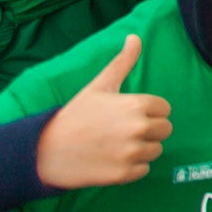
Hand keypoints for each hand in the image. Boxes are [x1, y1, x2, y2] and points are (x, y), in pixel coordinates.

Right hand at [34, 36, 170, 188]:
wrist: (46, 151)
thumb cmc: (75, 116)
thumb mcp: (99, 86)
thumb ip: (122, 62)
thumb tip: (135, 37)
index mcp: (136, 105)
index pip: (164, 109)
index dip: (149, 112)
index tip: (128, 115)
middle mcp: (138, 128)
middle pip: (165, 130)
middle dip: (149, 130)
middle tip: (123, 131)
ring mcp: (131, 153)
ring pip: (155, 150)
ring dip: (141, 149)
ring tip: (116, 145)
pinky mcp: (124, 174)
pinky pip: (144, 170)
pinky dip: (132, 168)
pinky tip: (112, 160)